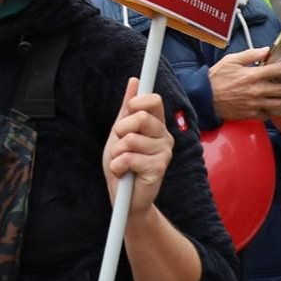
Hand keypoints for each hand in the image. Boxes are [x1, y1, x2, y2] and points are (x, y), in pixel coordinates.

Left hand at [103, 78, 173, 216]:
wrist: (124, 199)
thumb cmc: (122, 164)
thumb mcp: (119, 133)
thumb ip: (127, 109)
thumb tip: (134, 81)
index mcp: (155, 125)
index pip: (154, 100)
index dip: (138, 101)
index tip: (129, 109)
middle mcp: (164, 136)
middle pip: (142, 117)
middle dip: (121, 130)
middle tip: (120, 144)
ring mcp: (164, 153)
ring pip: (131, 139)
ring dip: (117, 153)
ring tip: (122, 163)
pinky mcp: (159, 168)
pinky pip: (129, 158)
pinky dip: (118, 166)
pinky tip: (124, 174)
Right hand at [207, 48, 280, 120]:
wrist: (205, 98)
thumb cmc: (217, 77)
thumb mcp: (232, 60)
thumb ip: (251, 55)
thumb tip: (267, 50)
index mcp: (253, 75)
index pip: (280, 70)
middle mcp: (257, 90)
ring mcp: (255, 104)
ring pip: (280, 104)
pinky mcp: (251, 114)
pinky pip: (269, 114)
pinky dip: (276, 112)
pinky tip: (279, 108)